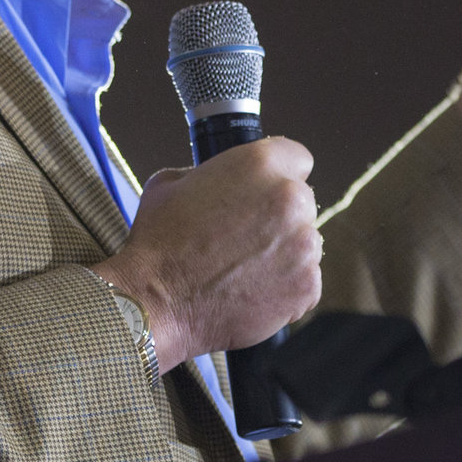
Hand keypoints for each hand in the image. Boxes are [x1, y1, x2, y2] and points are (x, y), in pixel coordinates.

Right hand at [92, 137, 322, 373]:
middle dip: (278, 217)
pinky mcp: (307, 286)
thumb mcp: (172, 183)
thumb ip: (212, 173)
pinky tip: (250, 290)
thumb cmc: (158, 244)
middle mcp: (290, 200)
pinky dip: (285, 287)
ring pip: (305, 242)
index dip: (279, 175)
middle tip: (245, 238)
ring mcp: (304, 245)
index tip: (265, 192)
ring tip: (243, 269)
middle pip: (302, 202)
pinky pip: (305, 281)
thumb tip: (224, 180)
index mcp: (261, 164)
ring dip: (283, 252)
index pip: (297, 158)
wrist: (154, 303)